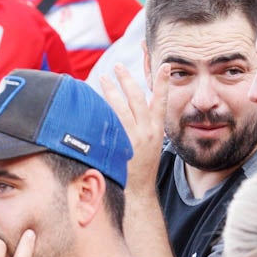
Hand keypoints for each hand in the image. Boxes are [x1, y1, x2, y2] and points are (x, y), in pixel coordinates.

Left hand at [102, 63, 164, 192]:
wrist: (138, 191)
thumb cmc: (143, 167)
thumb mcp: (153, 144)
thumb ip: (146, 125)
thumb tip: (136, 107)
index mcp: (157, 130)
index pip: (161, 101)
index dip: (163, 82)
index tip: (165, 65)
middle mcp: (145, 131)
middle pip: (136, 98)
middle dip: (127, 79)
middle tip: (118, 66)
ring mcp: (130, 137)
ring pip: (119, 107)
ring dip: (110, 90)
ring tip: (103, 78)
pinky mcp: (117, 144)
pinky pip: (108, 122)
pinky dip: (101, 111)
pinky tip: (92, 103)